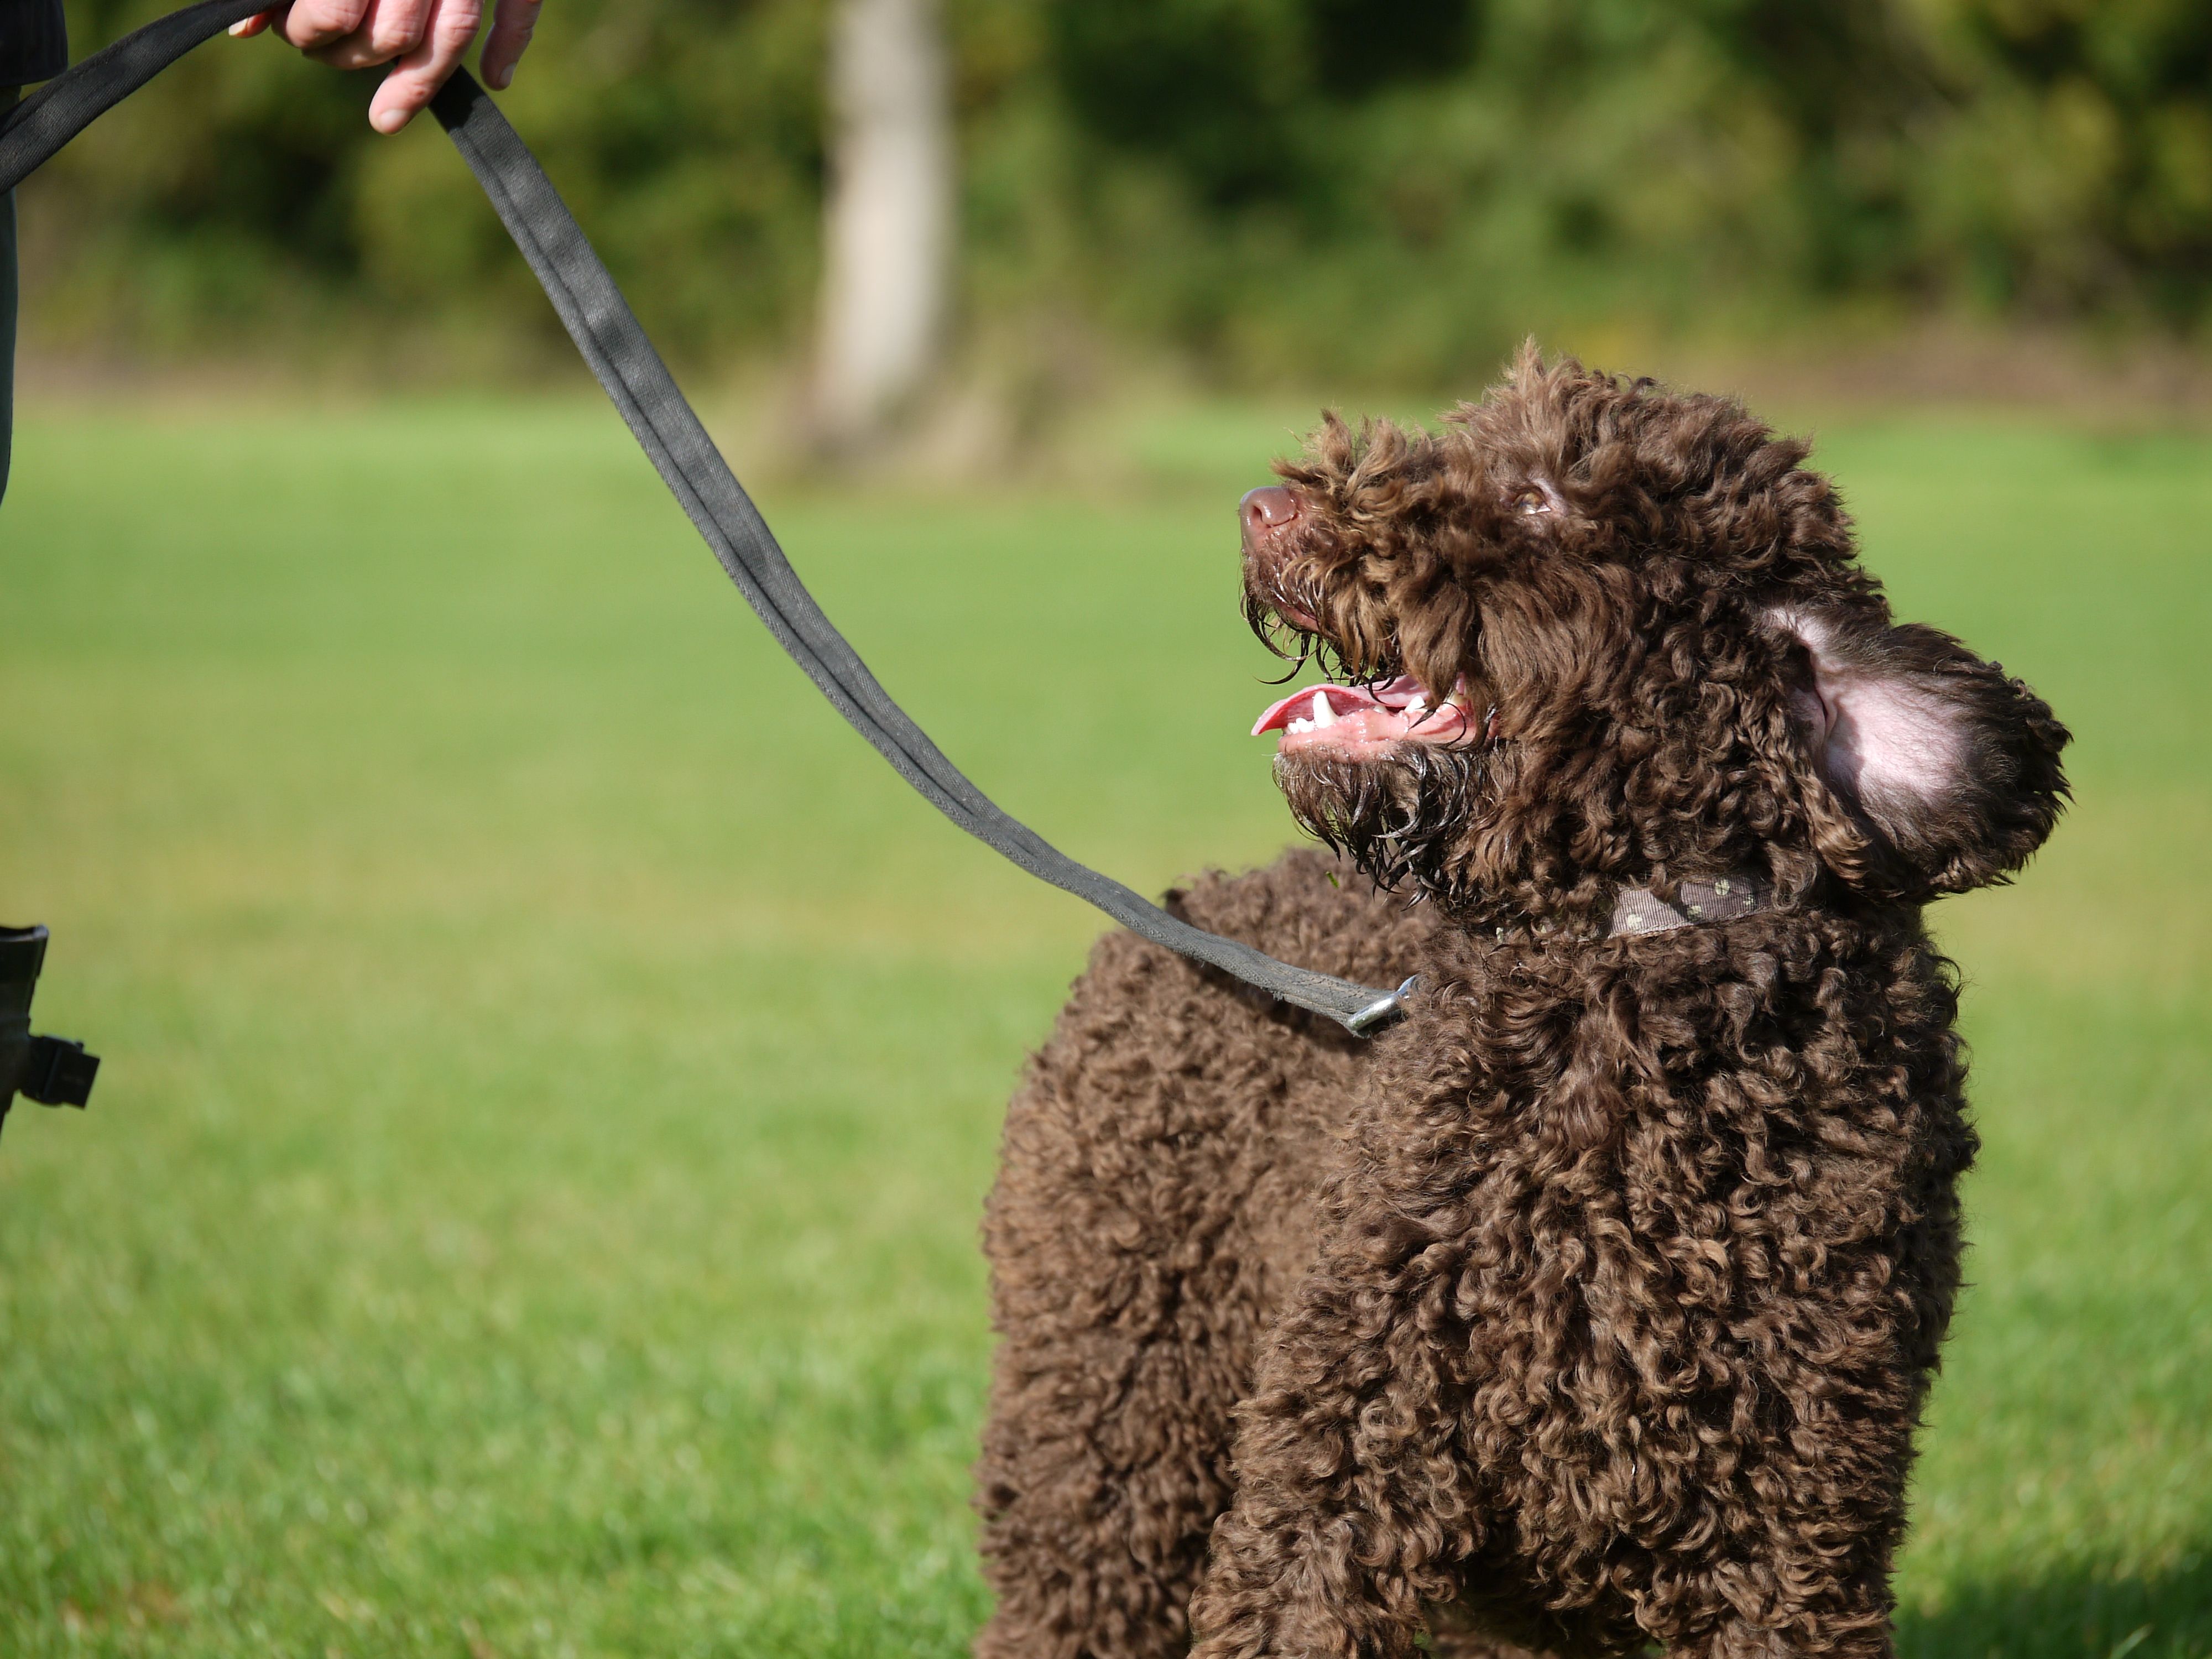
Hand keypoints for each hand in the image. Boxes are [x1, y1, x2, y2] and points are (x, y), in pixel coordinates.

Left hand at [229, 1, 544, 133]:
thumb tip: (241, 30)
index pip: (334, 13)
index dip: (306, 30)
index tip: (286, 31)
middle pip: (391, 32)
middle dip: (352, 53)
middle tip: (324, 51)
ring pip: (452, 35)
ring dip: (415, 81)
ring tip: (386, 114)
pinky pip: (520, 10)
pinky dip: (510, 45)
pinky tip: (496, 79)